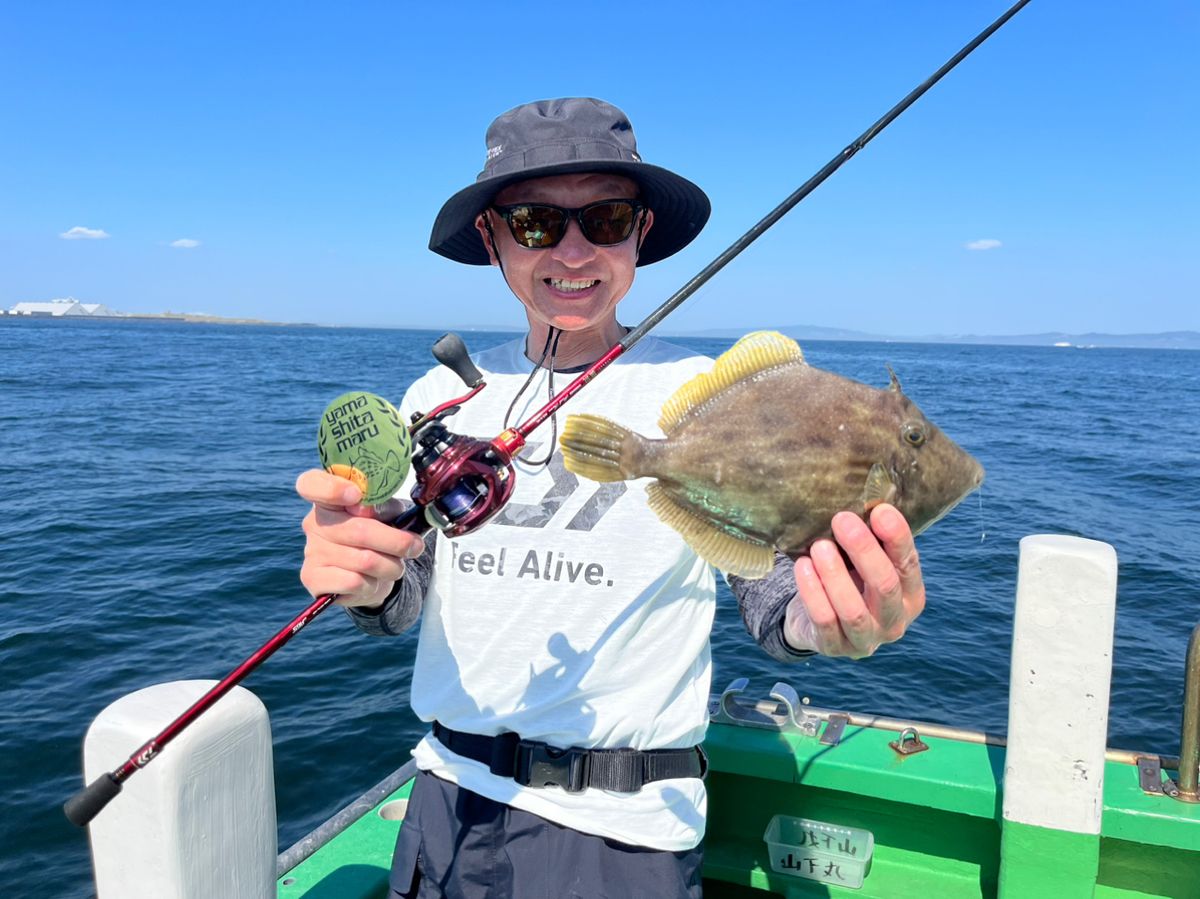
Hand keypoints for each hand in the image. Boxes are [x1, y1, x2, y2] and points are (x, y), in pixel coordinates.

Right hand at [296, 469, 425, 607]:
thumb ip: (381, 506)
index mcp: (330, 499)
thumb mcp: (387, 514)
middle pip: (359, 530)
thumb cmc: (378, 536)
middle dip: (396, 542)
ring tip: (394, 566)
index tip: (356, 495)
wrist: (371, 574)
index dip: (332, 488)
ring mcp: (312, 551)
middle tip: (414, 546)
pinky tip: (372, 581)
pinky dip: (373, 584)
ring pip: (364, 560)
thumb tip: (369, 509)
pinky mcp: (314, 579)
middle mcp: (314, 523)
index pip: (312, 484)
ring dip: (391, 566)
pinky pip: (354, 582)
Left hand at [785, 504, 924, 657]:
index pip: (909, 565)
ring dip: (835, 575)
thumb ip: (872, 539)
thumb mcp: (865, 562)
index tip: (880, 510)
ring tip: (819, 546)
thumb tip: (866, 500)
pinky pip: (824, 621)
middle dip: (863, 550)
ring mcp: (866, 640)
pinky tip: (802, 567)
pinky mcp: (835, 648)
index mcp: (911, 596)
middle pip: (884, 586)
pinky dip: (812, 592)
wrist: (818, 620)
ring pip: (854, 610)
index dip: (897, 538)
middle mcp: (895, 622)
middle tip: (842, 519)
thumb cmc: (849, 579)